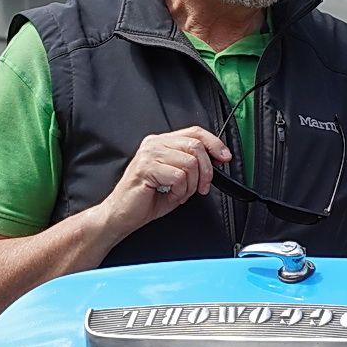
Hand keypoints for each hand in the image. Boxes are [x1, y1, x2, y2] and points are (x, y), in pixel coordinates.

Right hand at [100, 126, 232, 234]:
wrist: (121, 215)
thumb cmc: (147, 199)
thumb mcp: (176, 178)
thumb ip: (193, 165)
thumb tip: (217, 160)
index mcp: (161, 142)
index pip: (195, 132)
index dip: (214, 143)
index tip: (225, 158)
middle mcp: (154, 144)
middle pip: (196, 146)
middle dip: (206, 171)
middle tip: (201, 188)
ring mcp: (149, 154)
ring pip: (190, 163)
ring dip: (191, 185)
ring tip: (180, 193)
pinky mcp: (146, 168)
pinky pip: (178, 177)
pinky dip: (180, 192)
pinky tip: (170, 196)